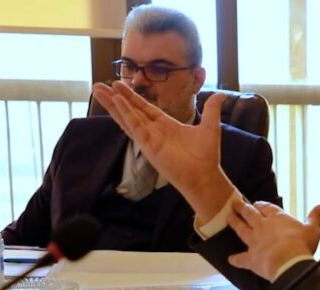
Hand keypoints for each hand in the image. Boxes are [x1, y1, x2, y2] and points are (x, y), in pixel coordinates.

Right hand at [91, 82, 234, 220]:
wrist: (205, 175)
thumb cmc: (206, 156)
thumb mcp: (210, 127)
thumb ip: (211, 109)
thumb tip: (221, 95)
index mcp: (165, 125)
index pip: (144, 107)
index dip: (131, 96)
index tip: (118, 84)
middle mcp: (154, 131)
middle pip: (130, 110)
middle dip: (115, 98)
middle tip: (98, 85)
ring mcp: (149, 138)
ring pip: (126, 117)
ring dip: (112, 104)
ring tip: (97, 90)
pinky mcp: (148, 146)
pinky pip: (134, 127)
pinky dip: (125, 114)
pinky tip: (116, 102)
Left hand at [227, 201, 319, 279]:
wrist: (289, 262)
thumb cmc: (301, 245)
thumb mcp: (312, 229)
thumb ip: (314, 218)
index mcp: (277, 219)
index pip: (267, 208)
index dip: (261, 205)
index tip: (256, 203)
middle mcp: (263, 227)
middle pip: (250, 214)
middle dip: (242, 208)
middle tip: (234, 203)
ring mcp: (254, 241)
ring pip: (241, 229)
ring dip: (234, 223)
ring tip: (228, 217)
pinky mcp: (251, 258)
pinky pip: (241, 259)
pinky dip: (235, 259)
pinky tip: (230, 259)